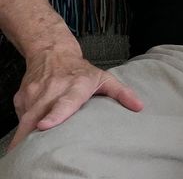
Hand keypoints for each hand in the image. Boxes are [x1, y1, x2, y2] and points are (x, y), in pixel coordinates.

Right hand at [9, 49, 142, 149]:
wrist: (52, 52)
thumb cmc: (80, 70)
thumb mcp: (104, 78)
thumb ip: (121, 93)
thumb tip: (139, 106)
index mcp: (76, 86)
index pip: (64, 102)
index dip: (55, 115)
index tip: (45, 126)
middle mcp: (53, 88)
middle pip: (37, 114)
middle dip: (30, 134)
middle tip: (31, 151)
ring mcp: (35, 93)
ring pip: (25, 119)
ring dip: (25, 135)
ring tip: (26, 150)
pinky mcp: (22, 97)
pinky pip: (21, 116)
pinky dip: (23, 127)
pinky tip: (29, 133)